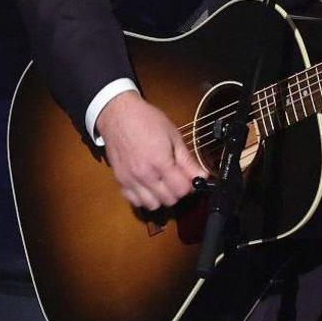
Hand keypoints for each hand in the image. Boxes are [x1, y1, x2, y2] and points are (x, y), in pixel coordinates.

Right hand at [95, 90, 208, 210]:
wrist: (119, 115)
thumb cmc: (147, 121)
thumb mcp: (173, 136)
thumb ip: (187, 160)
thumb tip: (202, 176)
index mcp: (160, 162)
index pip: (181, 190)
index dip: (190, 185)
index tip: (190, 178)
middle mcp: (144, 175)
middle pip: (169, 200)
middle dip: (177, 192)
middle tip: (177, 179)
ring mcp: (130, 180)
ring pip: (152, 205)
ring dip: (161, 198)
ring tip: (162, 183)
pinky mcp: (120, 181)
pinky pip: (135, 202)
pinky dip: (143, 198)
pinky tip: (148, 185)